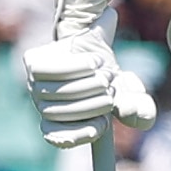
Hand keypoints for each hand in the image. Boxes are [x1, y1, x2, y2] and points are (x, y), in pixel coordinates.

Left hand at [19, 31, 149, 143]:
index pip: (55, 135)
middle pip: (59, 112)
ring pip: (58, 92)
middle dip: (91, 104)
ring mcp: (33, 85)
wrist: (91, 35)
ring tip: (105, 74)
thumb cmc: (107, 71)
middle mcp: (43, 104)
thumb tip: (136, 115)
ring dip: (88, 84)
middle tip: (111, 90)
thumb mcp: (128, 93)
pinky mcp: (32, 62)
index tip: (99, 128)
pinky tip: (92, 61)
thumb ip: (138, 109)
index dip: (75, 135)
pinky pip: (53, 71)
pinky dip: (77, 67)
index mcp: (60, 120)